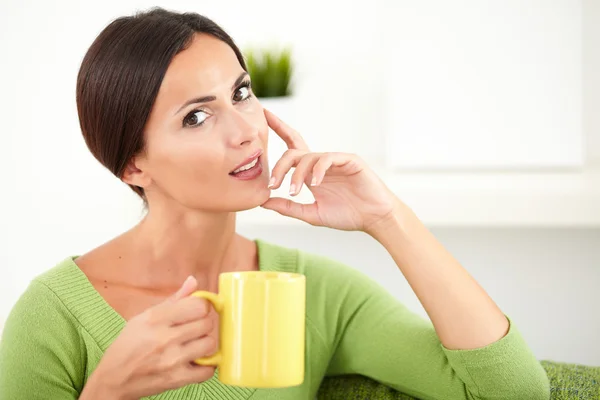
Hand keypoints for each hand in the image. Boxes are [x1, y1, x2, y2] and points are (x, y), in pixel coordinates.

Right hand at [81, 277, 215, 399]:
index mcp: (156, 318)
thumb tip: (193, 281)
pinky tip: (196, 362)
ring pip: (210, 344)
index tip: (197, 311)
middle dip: (203, 325)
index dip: (202, 307)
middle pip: (206, 323)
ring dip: (205, 344)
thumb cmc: (129, 345)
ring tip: (194, 345)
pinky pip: (208, 370)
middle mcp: (165, 338)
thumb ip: (174, 300)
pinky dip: (206, 367)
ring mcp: (172, 360)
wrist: (114, 379)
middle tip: (194, 329)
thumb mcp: (145, 317)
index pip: (199, 305)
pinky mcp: (176, 380)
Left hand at [261, 109, 399, 233]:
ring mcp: (335, 160)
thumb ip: (288, 208)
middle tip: (272, 184)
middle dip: (280, 166)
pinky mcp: (349, 160)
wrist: (375, 219)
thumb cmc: (348, 215)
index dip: (279, 128)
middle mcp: (321, 164)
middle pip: (294, 152)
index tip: (264, 114)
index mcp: (311, 173)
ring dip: (297, 175)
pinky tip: (315, 184)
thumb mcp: (312, 214)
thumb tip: (263, 201)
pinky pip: (328, 158)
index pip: (291, 147)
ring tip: (293, 192)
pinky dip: (318, 170)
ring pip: (308, 157)